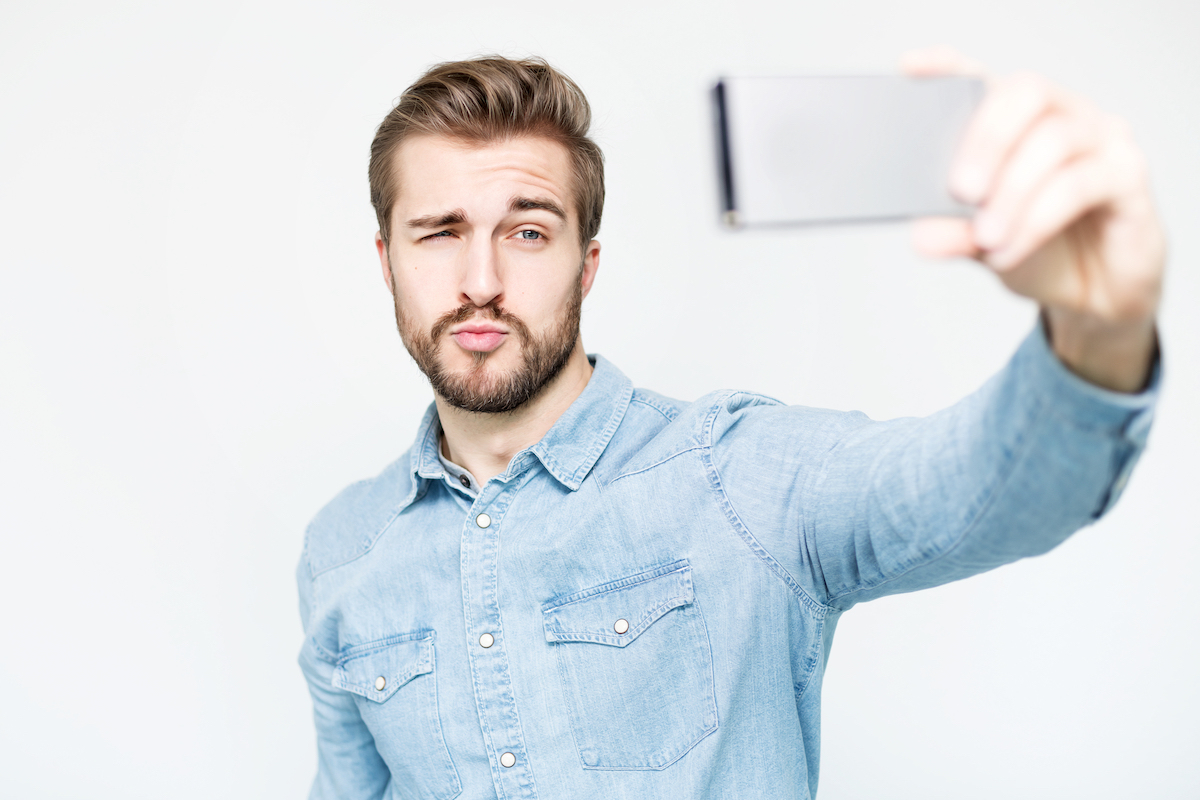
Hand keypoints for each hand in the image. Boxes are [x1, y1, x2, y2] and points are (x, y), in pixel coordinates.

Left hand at [904, 47, 1164, 391]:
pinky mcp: (1128, 174)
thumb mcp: (982, 246)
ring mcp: (1099, 139)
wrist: (1094, 292)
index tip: (912, 69)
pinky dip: (1038, 219)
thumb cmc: (1040, 251)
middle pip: (1025, 92)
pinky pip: (1082, 182)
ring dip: (1012, 194)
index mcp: (1015, 122)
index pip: (982, 79)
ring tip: (986, 238)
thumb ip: (954, 233)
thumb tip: (923, 234)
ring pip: (1054, 140)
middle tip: (961, 190)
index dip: (948, 68)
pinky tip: (1011, 249)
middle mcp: (1061, 115)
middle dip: (987, 139)